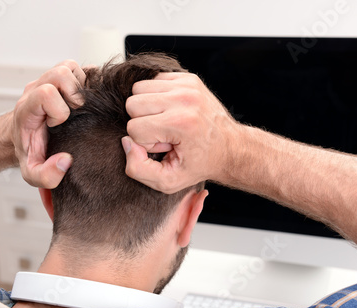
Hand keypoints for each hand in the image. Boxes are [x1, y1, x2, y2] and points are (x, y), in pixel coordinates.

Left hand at [13, 60, 85, 188]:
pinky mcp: (58, 78)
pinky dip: (85, 80)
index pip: (46, 94)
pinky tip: (83, 100)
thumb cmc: (30, 152)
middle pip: (60, 73)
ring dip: (80, 85)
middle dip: (75, 94)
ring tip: (78, 106)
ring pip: (68, 66)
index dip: (59, 110)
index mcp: (27, 109)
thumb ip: (46, 175)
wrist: (22, 137)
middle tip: (75, 113)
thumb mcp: (33, 173)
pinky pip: (75, 68)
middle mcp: (35, 90)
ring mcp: (46, 81)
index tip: (59, 126)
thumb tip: (66, 161)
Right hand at [124, 72, 237, 192]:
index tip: (166, 148)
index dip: (145, 143)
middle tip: (165, 134)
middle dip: (143, 122)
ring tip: (167, 123)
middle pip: (132, 104)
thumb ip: (138, 169)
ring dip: (147, 108)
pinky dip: (157, 97)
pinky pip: (153, 80)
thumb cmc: (199, 164)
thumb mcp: (168, 181)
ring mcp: (187, 85)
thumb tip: (126, 141)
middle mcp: (184, 99)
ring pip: (138, 89)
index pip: (134, 129)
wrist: (229, 147)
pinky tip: (171, 111)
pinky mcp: (188, 77)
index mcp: (180, 123)